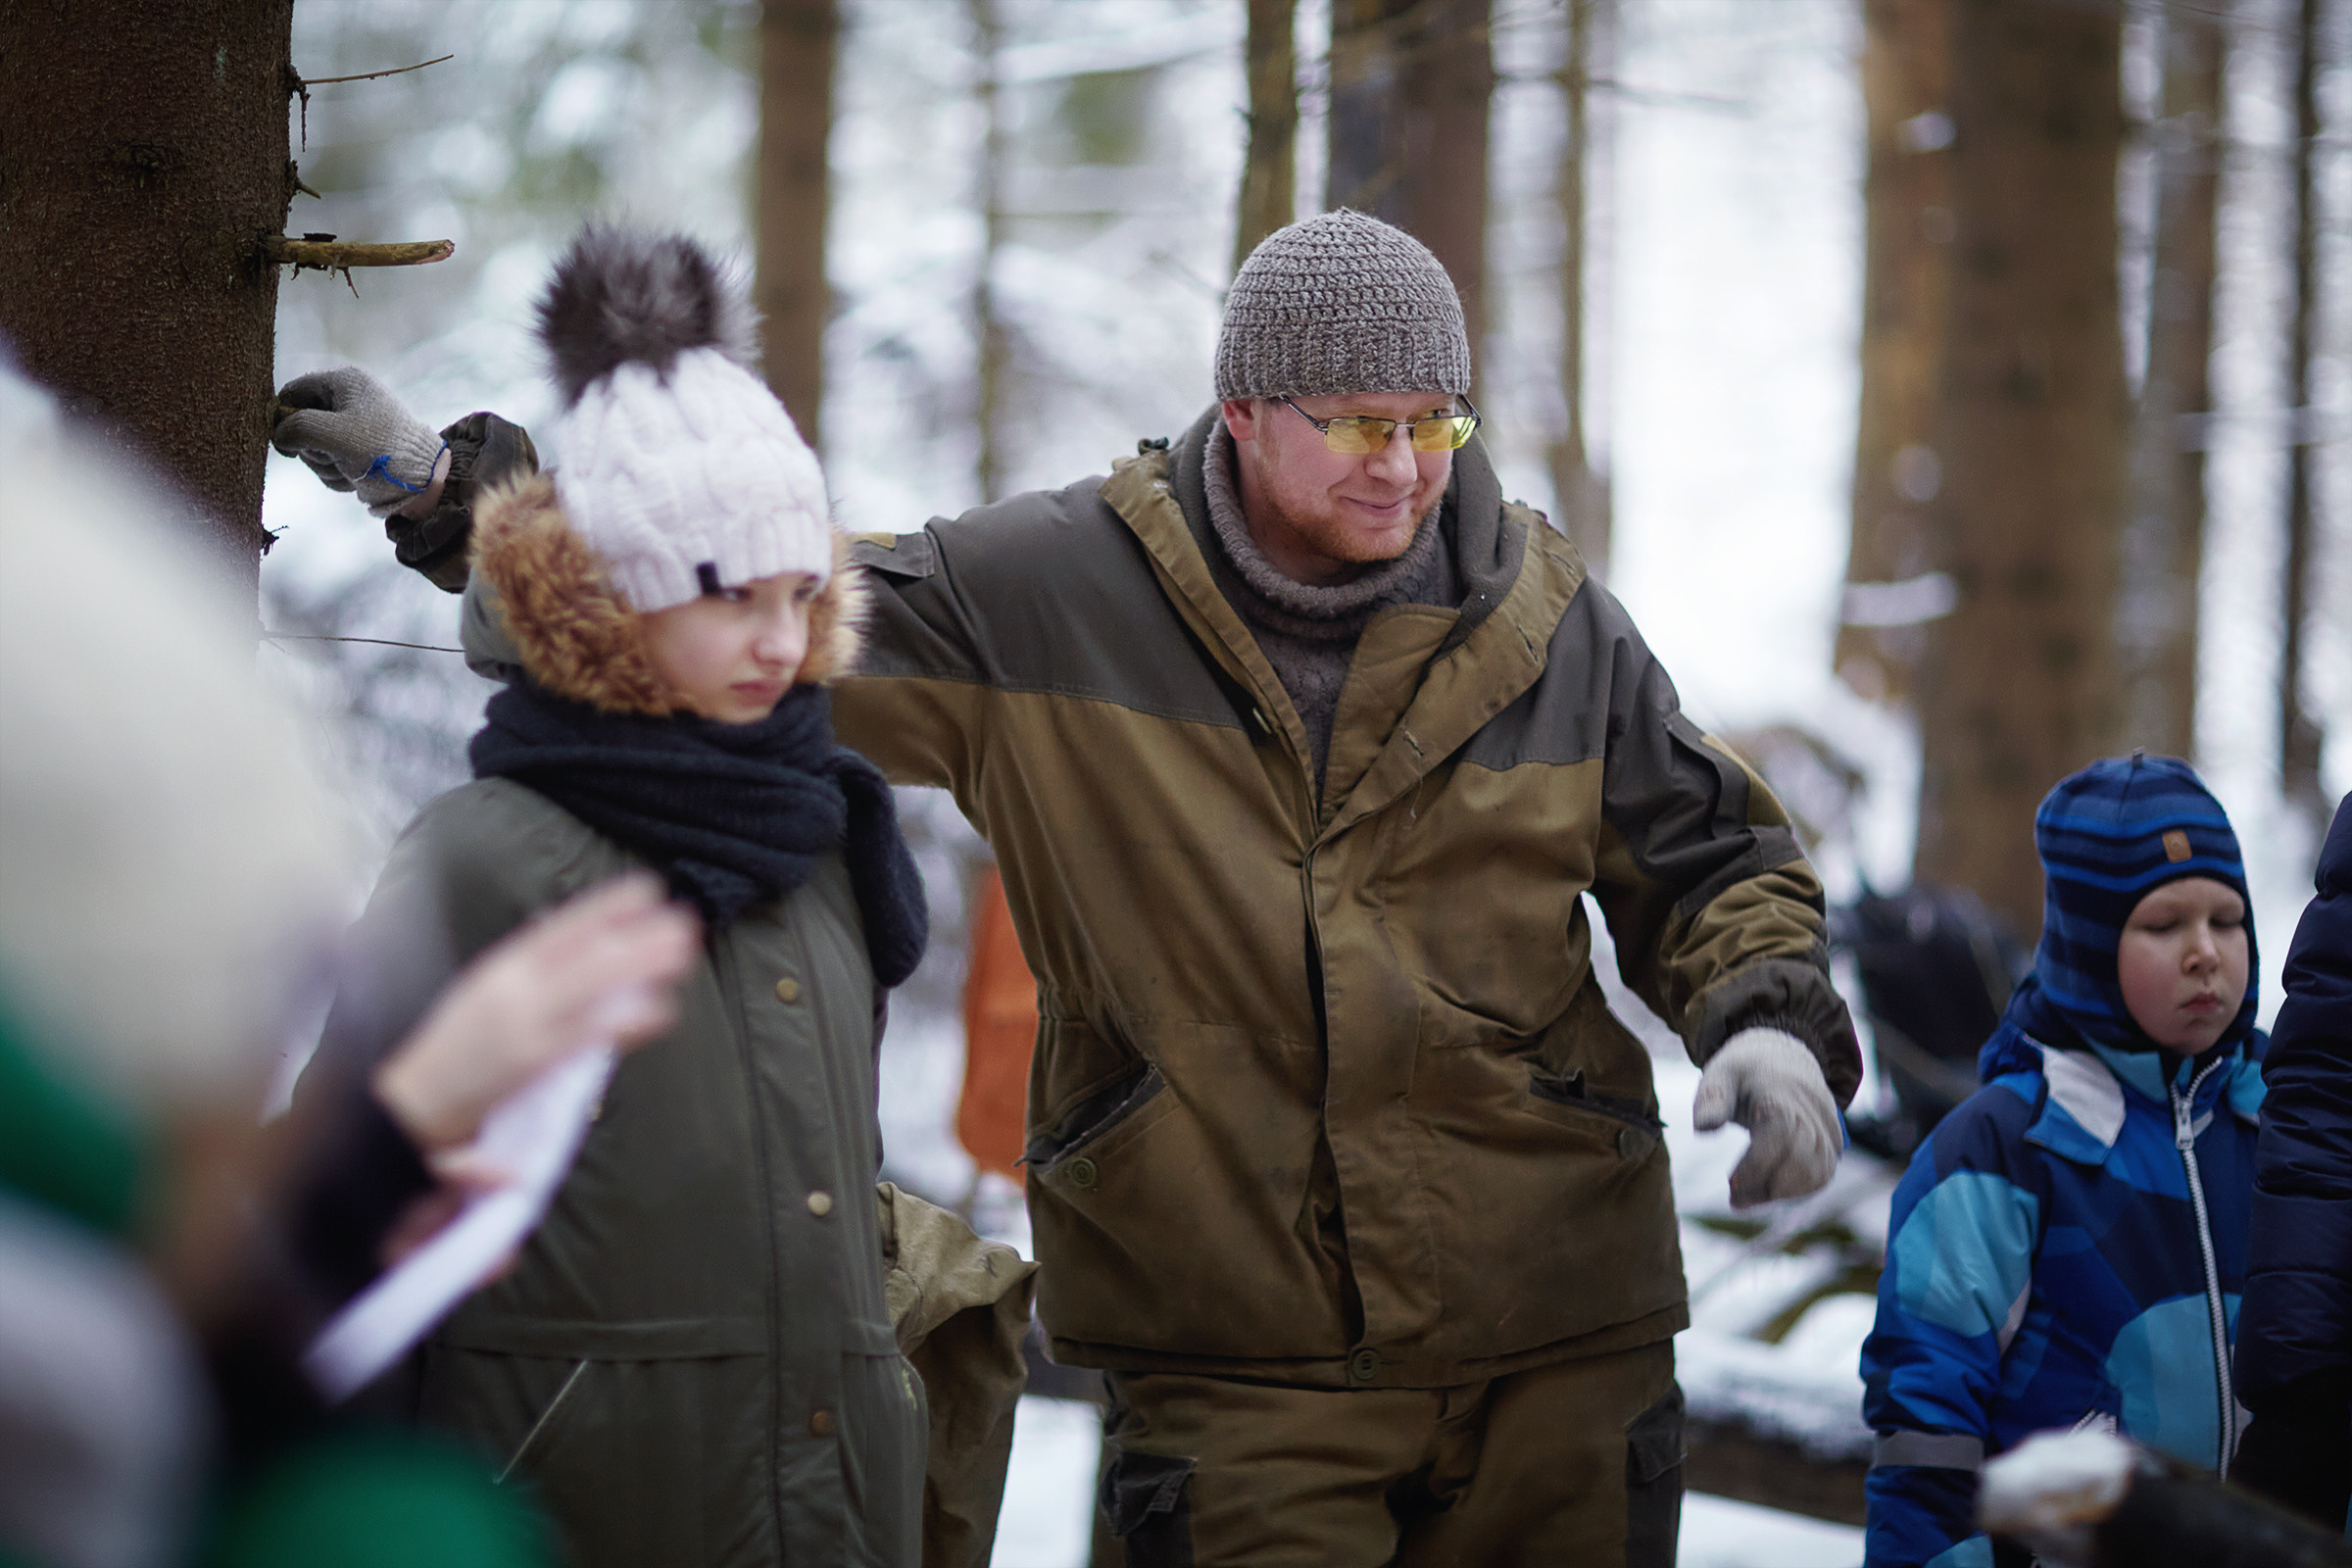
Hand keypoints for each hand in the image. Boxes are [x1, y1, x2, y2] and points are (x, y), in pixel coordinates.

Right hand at [271, 366, 449, 518]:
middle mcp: (347, 399)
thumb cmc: (382, 451)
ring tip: (348, 468)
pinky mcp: (356, 450)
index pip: (292, 392)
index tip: (288, 440)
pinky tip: (354, 478)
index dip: (284, 417)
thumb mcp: (335, 435)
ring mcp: (351, 426)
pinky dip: (336, 474)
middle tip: (333, 456)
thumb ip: (297, 428)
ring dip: (325, 465)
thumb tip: (278, 434)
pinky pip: (328, 463)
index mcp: (344, 381)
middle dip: (311, 448)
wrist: (424, 481)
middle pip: (299, 423)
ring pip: (312, 448)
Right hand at [372, 873, 699, 1154]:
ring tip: (685, 953)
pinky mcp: (528, 1064)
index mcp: (499, 969)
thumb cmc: (451, 1053)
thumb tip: (563, 934)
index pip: (559, 928)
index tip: (648, 887)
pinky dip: (625, 1022)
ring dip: (641, 966)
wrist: (407, 1104)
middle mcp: (511, 988)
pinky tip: (662, 1011)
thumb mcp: (483, 995)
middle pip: (585, 952)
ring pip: (591, 987)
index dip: (605, 905)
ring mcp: (521, 1024)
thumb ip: (526, 969)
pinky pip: (585, 1036)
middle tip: (686, 919)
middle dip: (637, 934)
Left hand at [1692, 1027, 1841, 1207]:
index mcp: (1782, 1096)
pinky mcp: (1834, 1143)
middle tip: (1735, 1198)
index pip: (1779, 1137)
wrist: (1784, 1059)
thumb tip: (1704, 1129)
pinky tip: (1769, 1187)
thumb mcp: (1720, 1075)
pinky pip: (1821, 1177)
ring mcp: (1827, 1129)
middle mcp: (1811, 1115)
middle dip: (1766, 1189)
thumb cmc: (1745, 1071)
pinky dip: (1796, 1190)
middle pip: (1801, 1164)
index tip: (1731, 1185)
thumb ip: (1711, 1100)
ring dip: (1781, 1194)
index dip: (1757, 1167)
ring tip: (1748, 1194)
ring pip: (1815, 1177)